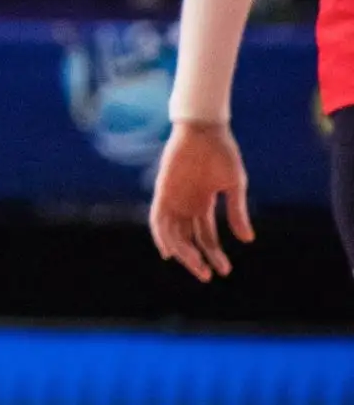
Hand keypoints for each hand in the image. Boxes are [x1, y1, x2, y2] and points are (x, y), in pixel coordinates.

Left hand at [150, 121, 254, 281]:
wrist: (204, 129)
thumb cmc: (221, 152)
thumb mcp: (233, 186)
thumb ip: (237, 212)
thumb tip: (247, 240)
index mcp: (203, 202)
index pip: (206, 235)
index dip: (214, 253)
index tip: (225, 270)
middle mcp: (186, 203)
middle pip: (188, 238)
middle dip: (197, 259)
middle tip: (208, 275)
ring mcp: (173, 197)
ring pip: (173, 233)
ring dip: (182, 252)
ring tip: (196, 266)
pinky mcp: (163, 190)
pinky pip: (157, 217)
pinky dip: (161, 235)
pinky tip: (168, 251)